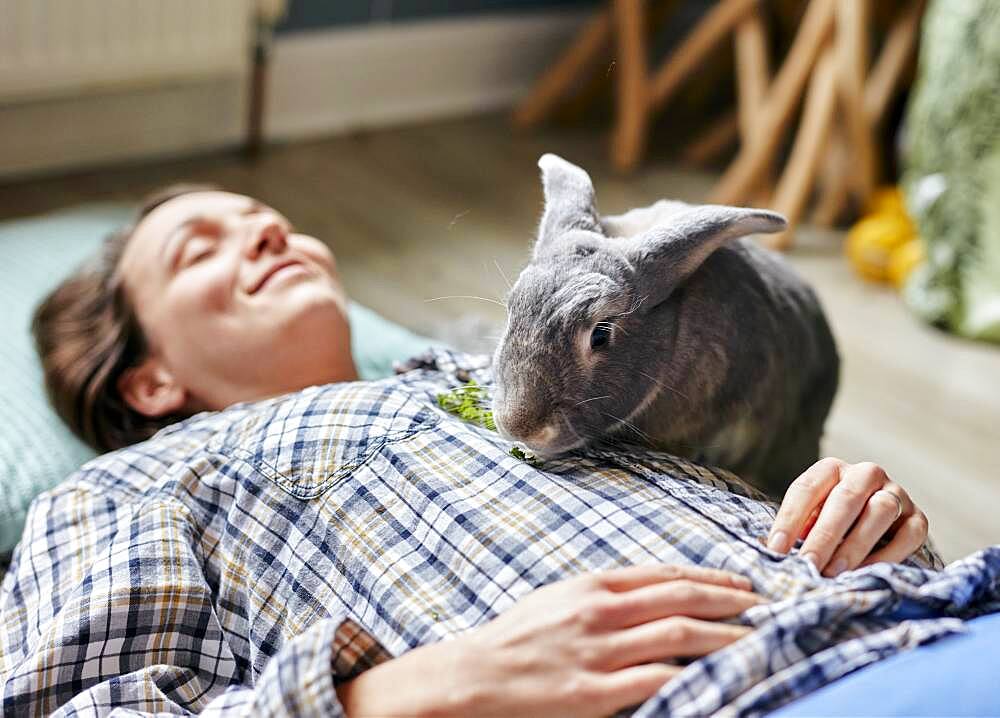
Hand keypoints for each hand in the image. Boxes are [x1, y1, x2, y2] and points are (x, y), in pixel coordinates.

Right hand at [337, 565, 760, 717]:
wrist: (474, 678)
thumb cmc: (516, 639)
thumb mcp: (559, 600)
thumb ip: (605, 595)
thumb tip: (655, 595)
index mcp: (593, 585)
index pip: (667, 574)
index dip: (712, 577)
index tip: (746, 585)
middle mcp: (602, 610)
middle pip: (684, 598)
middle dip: (733, 602)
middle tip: (770, 608)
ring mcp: (600, 652)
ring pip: (681, 635)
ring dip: (728, 637)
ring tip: (760, 641)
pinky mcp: (596, 693)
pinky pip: (659, 681)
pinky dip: (695, 678)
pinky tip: (721, 679)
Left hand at [766, 458, 928, 576]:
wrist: (880, 524)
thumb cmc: (832, 521)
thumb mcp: (811, 517)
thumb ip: (798, 528)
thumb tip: (775, 551)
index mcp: (831, 469)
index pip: (807, 489)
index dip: (789, 519)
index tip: (775, 549)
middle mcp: (866, 474)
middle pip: (845, 499)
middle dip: (824, 535)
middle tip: (808, 564)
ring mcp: (896, 494)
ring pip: (880, 511)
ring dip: (855, 544)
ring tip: (834, 572)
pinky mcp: (918, 518)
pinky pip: (908, 534)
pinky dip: (887, 555)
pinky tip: (865, 574)